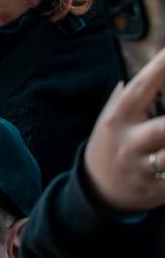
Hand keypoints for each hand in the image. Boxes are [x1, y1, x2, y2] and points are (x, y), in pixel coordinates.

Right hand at [82, 46, 164, 215]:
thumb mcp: (111, 116)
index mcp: (118, 118)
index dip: (161, 67)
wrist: (98, 191)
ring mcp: (143, 168)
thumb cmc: (111, 143)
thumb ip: (129, 95)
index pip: (143, 87)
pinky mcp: (158, 190)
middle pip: (164, 129)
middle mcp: (130, 142)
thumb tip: (155, 65)